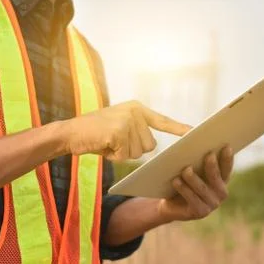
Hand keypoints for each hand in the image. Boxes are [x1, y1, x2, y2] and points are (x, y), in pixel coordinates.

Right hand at [65, 101, 190, 161]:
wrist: (70, 132)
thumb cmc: (94, 133)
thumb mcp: (118, 126)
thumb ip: (135, 132)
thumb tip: (151, 145)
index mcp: (136, 108)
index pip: (162, 120)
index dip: (178, 128)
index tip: (194, 132)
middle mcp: (135, 112)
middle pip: (149, 145)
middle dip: (132, 149)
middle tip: (113, 141)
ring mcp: (127, 120)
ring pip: (138, 152)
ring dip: (122, 153)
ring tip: (107, 142)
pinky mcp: (119, 131)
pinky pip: (125, 155)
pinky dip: (114, 155)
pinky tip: (103, 145)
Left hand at [157, 146, 233, 221]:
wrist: (170, 205)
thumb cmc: (183, 182)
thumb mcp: (191, 170)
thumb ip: (196, 160)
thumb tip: (192, 143)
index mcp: (221, 181)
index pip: (226, 168)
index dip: (228, 158)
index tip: (226, 146)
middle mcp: (220, 193)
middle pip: (216, 177)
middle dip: (212, 166)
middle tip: (208, 154)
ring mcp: (211, 204)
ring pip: (202, 188)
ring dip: (193, 178)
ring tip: (186, 169)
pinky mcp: (199, 212)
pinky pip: (191, 199)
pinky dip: (183, 189)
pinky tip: (176, 181)